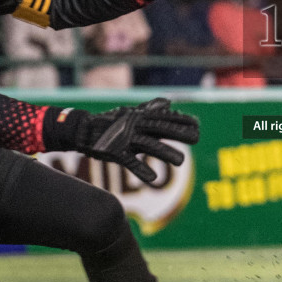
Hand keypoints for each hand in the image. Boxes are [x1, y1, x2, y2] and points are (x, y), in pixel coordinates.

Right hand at [77, 98, 200, 185]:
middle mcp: (135, 126)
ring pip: (148, 145)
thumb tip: (167, 102)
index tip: (198, 125)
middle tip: (196, 137)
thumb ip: (150, 109)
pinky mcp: (115, 152)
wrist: (84, 130)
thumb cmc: (111, 123)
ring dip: (165, 152)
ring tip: (181, 162)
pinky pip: (129, 162)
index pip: (164, 118)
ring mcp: (125, 139)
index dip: (181, 120)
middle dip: (178, 132)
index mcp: (140, 118)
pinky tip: (153, 179)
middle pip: (160, 128)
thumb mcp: (132, 113)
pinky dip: (141, 170)